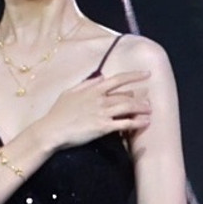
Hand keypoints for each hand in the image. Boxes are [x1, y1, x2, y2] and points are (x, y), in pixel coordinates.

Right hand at [35, 67, 156, 157]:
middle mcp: (100, 99)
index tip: (146, 73)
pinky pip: (124, 124)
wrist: (52, 130)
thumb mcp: (69, 92)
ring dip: (141, 109)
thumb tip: (100, 77)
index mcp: (93, 89)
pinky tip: (145, 123)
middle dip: (140, 99)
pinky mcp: (103, 127)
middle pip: (126, 96)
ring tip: (150, 111)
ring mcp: (102, 113)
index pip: (118, 79)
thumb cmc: (58, 112)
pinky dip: (137, 123)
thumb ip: (86, 84)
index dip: (134, 75)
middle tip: (149, 103)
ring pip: (128, 108)